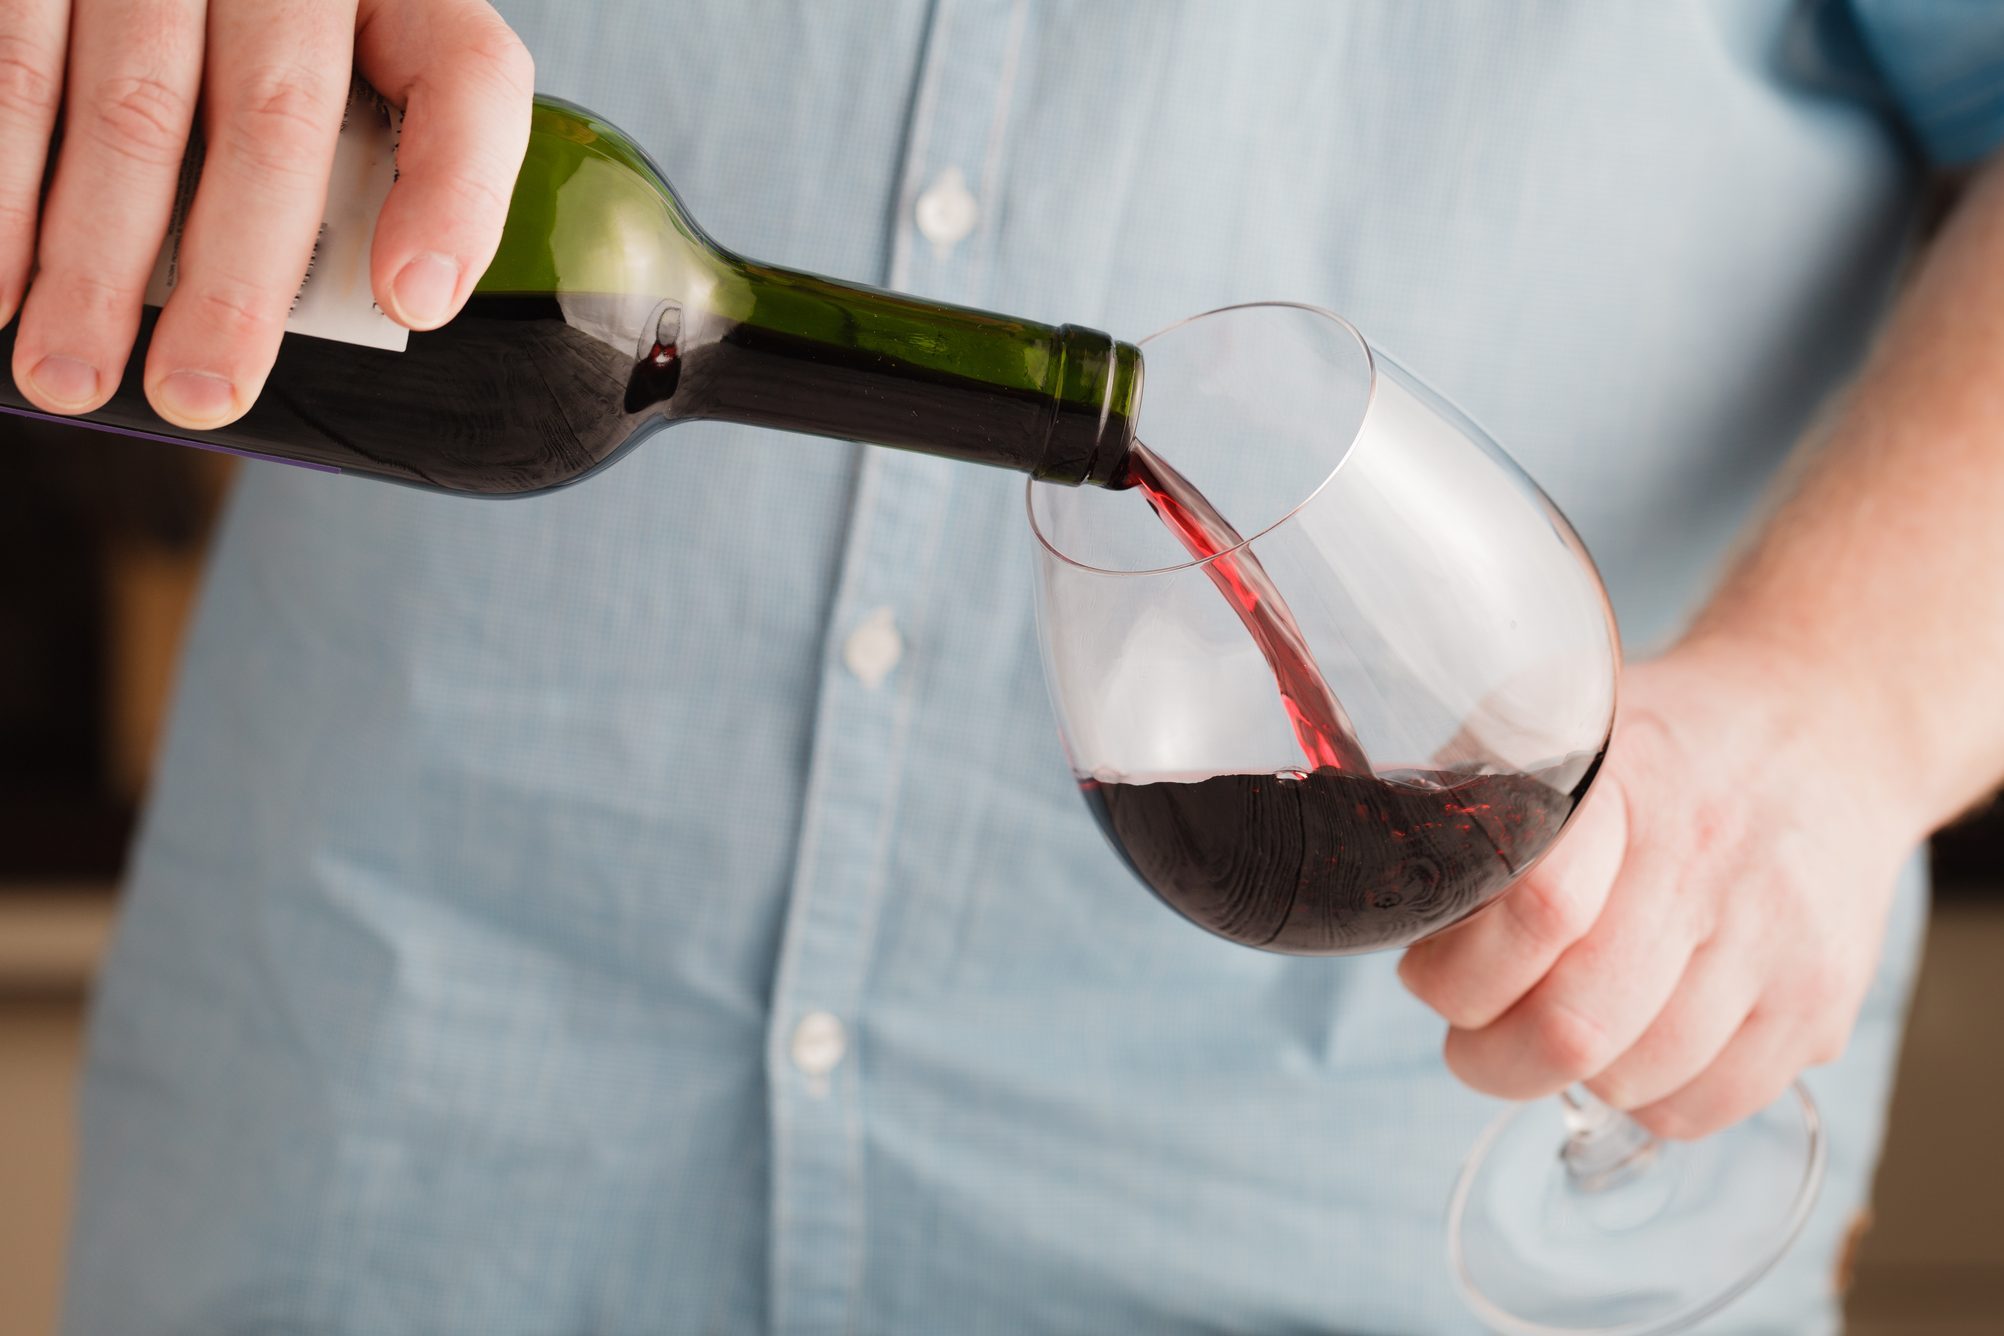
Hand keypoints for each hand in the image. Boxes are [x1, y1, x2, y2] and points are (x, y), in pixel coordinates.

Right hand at [1, 0, 531, 428]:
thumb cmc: (266, 38)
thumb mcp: (360, 65)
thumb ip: (398, 164)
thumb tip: (409, 298)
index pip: (465, 74)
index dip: (453, 193)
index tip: (412, 300)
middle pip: (279, 117)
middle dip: (235, 277)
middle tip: (202, 393)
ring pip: (131, 108)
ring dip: (91, 258)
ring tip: (70, 374)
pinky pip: (13, 66)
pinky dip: (1, 190)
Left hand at [1397, 645, 1916, 1138]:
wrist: (1820, 728)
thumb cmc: (1660, 747)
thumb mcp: (1560, 728)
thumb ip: (1473, 799)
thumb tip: (1381, 895)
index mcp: (1618, 778)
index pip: (1536, 909)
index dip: (1460, 971)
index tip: (1430, 973)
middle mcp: (1705, 856)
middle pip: (1575, 1023)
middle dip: (1492, 1055)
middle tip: (1476, 1039)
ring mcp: (1774, 935)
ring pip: (1633, 1078)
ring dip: (1570, 1076)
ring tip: (1565, 1022)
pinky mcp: (1821, 1000)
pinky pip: (1704, 1107)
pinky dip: (1645, 1099)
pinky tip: (1635, 1043)